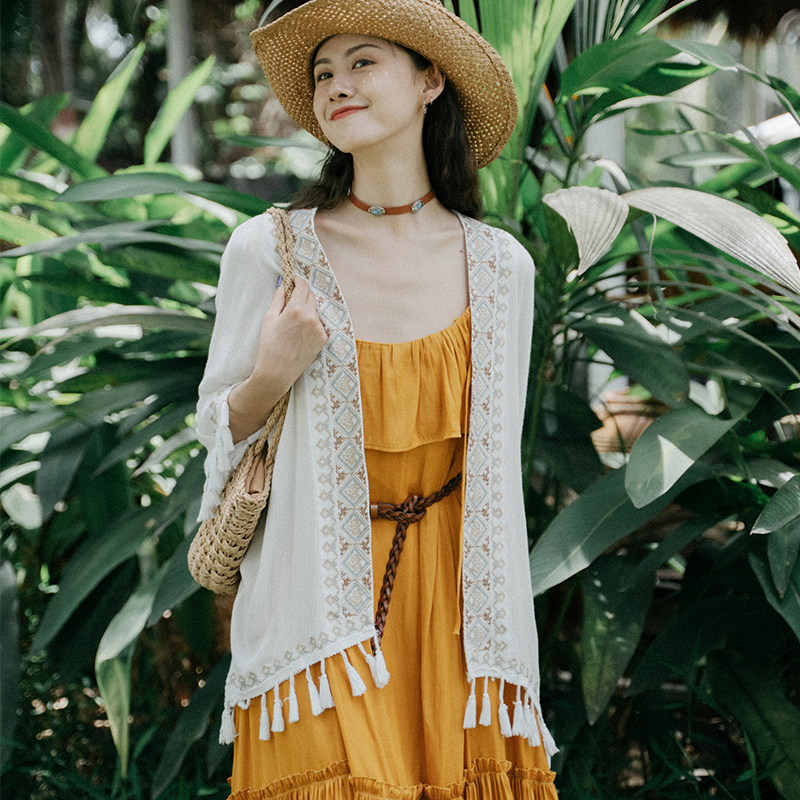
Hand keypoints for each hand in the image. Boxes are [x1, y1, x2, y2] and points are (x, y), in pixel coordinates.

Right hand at [228, 276, 326, 442]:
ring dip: (307, 310)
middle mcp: (311, 318)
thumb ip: (278, 298)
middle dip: (302, 295)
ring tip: (293, 324)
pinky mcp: (323, 339)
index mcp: (296, 310)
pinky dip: (311, 324)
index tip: (293, 281)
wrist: (277, 373)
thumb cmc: (269, 346)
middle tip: (291, 302)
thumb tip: (284, 284)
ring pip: (315, 310)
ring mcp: (319, 329)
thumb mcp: (268, 318)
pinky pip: (318, 324)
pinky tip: (299, 334)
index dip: (298, 281)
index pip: (303, 286)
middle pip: (311, 296)